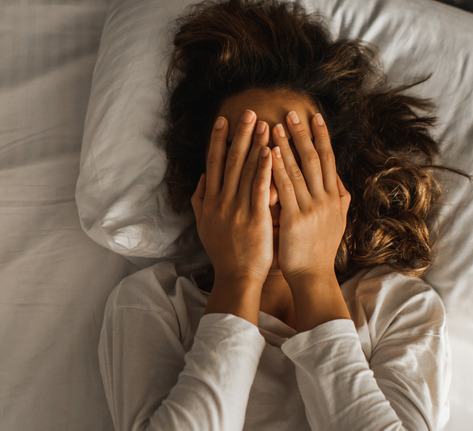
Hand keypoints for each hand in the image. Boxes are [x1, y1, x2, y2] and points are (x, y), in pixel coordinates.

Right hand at [192, 110, 273, 285]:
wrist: (236, 277)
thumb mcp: (204, 225)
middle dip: (239, 134)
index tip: (223, 120)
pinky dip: (264, 168)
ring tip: (264, 124)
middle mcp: (221, 201)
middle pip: (229, 161)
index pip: (213, 163)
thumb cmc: (224, 253)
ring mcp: (237, 209)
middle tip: (248, 112)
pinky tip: (271, 151)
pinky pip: (260, 188)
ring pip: (245, 170)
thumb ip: (201, 201)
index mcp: (211, 201)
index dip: (217, 140)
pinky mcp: (255, 218)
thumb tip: (202, 178)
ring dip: (255, 144)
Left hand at [270, 111, 350, 284]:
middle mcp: (326, 199)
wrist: (313, 277)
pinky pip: (286, 188)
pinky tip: (270, 153)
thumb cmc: (320, 250)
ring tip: (275, 125)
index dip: (322, 137)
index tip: (315, 117)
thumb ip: (339, 200)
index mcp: (334, 197)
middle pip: (315, 158)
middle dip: (303, 134)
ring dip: (287, 145)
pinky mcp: (296, 219)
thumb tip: (340, 182)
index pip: (329, 160)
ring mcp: (312, 208)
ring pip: (299, 169)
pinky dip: (278, 169)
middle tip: (293, 112)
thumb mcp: (337, 222)